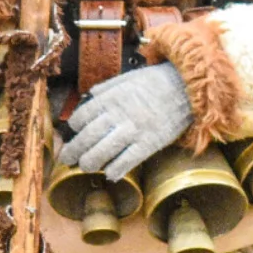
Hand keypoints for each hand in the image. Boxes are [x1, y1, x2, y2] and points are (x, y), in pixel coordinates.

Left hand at [59, 63, 193, 182]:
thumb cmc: (154, 82)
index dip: (73, 128)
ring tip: (86, 167)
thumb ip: (105, 88)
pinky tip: (110, 174)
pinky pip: (127, 162)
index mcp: (111, 98)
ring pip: (102, 153)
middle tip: (67, 159)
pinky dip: (115, 171)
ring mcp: (134, 131)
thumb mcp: (126, 78)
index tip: (73, 133)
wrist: (185, 88)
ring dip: (89, 163)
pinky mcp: (149, 144)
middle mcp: (118, 115)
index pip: (81, 116)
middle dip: (73, 151)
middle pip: (87, 138)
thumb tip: (87, 98)